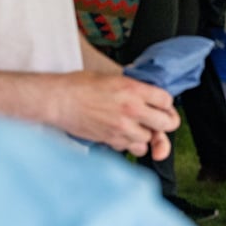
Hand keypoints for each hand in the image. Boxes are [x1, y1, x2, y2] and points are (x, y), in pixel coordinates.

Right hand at [46, 72, 178, 157]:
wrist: (58, 100)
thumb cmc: (79, 86)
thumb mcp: (112, 76)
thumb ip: (133, 86)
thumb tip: (148, 93)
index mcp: (134, 89)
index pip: (167, 100)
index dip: (166, 104)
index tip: (162, 105)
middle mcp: (132, 110)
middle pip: (166, 124)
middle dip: (166, 122)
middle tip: (160, 121)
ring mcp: (122, 128)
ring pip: (149, 139)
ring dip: (146, 135)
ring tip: (137, 127)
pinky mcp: (111, 140)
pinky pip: (131, 149)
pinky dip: (130, 144)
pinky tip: (123, 135)